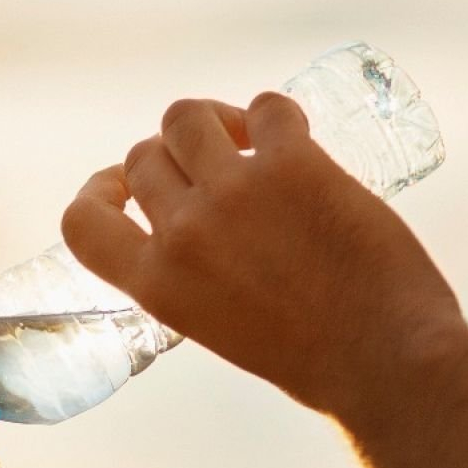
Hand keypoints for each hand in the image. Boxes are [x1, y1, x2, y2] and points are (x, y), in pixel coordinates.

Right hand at [60, 92, 467, 419]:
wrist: (384, 360)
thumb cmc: (312, 359)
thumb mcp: (215, 325)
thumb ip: (189, 275)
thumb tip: (196, 226)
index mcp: (156, 285)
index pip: (82, 221)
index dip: (98, 190)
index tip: (120, 184)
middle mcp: (183, 232)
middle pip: (144, 156)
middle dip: (173, 155)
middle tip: (212, 164)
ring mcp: (236, 192)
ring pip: (188, 116)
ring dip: (212, 121)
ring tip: (246, 139)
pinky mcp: (294, 163)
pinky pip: (266, 107)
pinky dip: (274, 115)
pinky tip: (292, 136)